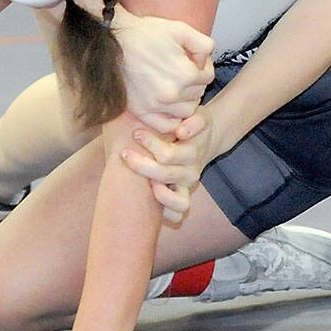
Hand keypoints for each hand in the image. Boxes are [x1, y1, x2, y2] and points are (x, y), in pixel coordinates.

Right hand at [113, 4, 214, 130]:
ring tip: (175, 86)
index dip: (202, 66)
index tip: (192, 59)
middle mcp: (172, 94)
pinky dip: (171, 120)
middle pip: (198, 94)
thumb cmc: (146, 33)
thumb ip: (203, 44)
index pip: (208, 77)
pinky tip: (168, 106)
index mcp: (185, 74)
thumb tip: (205, 61)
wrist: (116, 41)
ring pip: (186, 111)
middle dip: (194, 82)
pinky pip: (166, 126)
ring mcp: (156, 105)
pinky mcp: (142, 111)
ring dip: (185, 100)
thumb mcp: (181, 29)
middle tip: (181, 70)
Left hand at [120, 108, 215, 222]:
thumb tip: (181, 132)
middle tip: (124, 153)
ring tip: (141, 181)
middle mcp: (191, 173)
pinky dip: (166, 213)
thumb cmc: (193, 125)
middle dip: (140, 165)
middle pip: (164, 175)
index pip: (168, 155)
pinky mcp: (183, 198)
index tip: (136, 133)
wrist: (206, 140)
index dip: (150, 144)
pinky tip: (150, 200)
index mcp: (192, 153)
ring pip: (175, 201)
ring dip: (157, 194)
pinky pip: (178, 214)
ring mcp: (187, 187)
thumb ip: (194, 121)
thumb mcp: (198, 116)